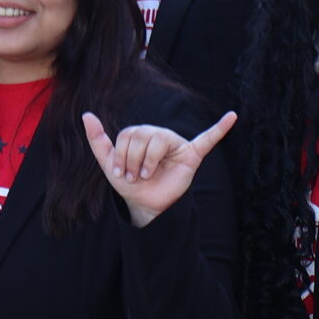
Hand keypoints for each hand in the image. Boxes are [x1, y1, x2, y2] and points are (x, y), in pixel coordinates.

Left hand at [82, 112, 235, 227]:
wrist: (146, 204)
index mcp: (140, 133)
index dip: (121, 155)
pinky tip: (232, 117)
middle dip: (132, 160)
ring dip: (148, 162)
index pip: (128, 134)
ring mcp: (176, 143)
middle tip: (135, 176)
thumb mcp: (108, 163)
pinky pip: (207, 139)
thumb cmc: (129, 183)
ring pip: (159, 141)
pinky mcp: (191, 154)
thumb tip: (86, 114)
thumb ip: (97, 140)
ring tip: (148, 175)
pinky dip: (220, 128)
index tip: (120, 173)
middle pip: (142, 135)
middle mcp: (159, 134)